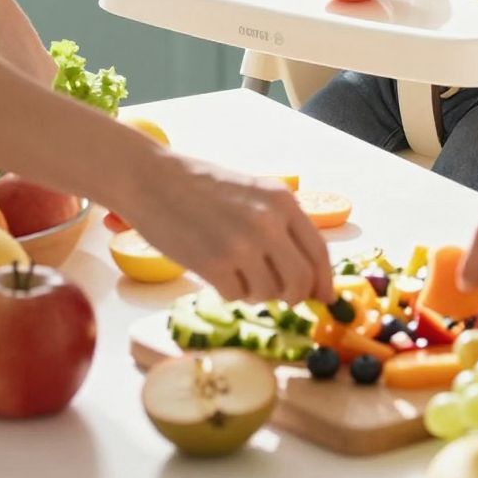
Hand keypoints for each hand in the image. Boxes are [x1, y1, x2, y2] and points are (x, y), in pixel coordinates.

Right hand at [128, 148, 332, 305]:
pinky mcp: (214, 264)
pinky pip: (236, 296)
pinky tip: (214, 269)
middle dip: (294, 296)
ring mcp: (241, 245)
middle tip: (281, 297)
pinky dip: (228, 290)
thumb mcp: (253, 193)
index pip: (319, 252)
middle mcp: (268, 222)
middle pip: (301, 281)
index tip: (325, 298)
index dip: (325, 281)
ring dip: (255, 292)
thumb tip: (309, 277)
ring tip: (234, 269)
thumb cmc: (201, 187)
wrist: (152, 180)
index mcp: (282, 201)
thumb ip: (281, 227)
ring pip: (268, 293)